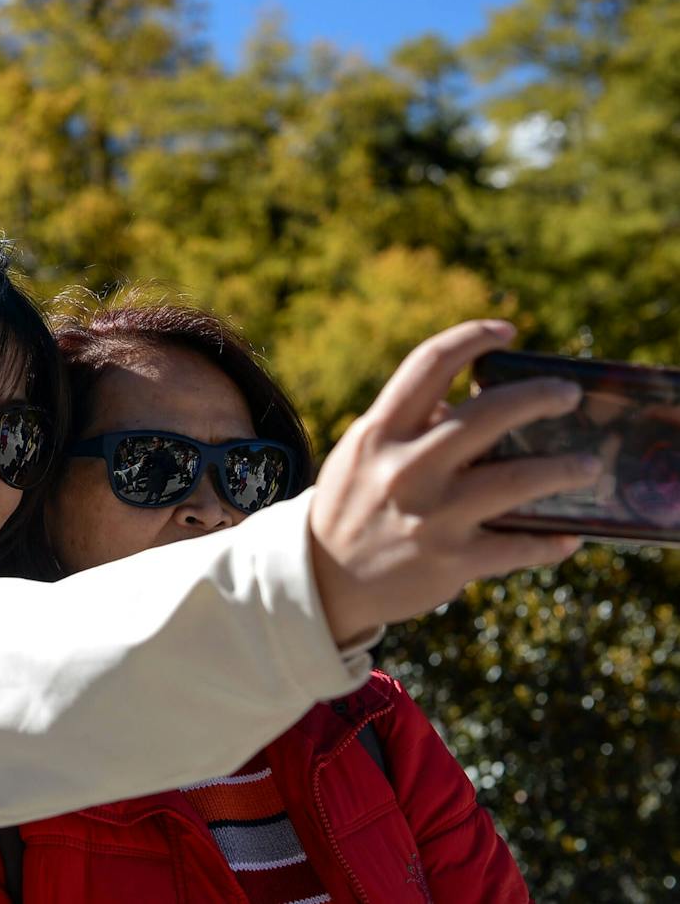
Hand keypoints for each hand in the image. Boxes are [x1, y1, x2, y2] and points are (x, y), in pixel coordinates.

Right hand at [308, 320, 592, 643]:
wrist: (322, 580)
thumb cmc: (351, 505)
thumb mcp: (364, 455)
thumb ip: (409, 428)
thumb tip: (462, 405)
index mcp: (380, 433)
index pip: (428, 364)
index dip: (472, 337)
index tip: (505, 330)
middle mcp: (406, 468)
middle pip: (488, 415)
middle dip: (540, 397)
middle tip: (568, 395)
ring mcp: (432, 515)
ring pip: (518, 480)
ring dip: (563, 469)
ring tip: (587, 466)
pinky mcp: (451, 560)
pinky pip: (518, 546)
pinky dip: (550, 541)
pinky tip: (566, 536)